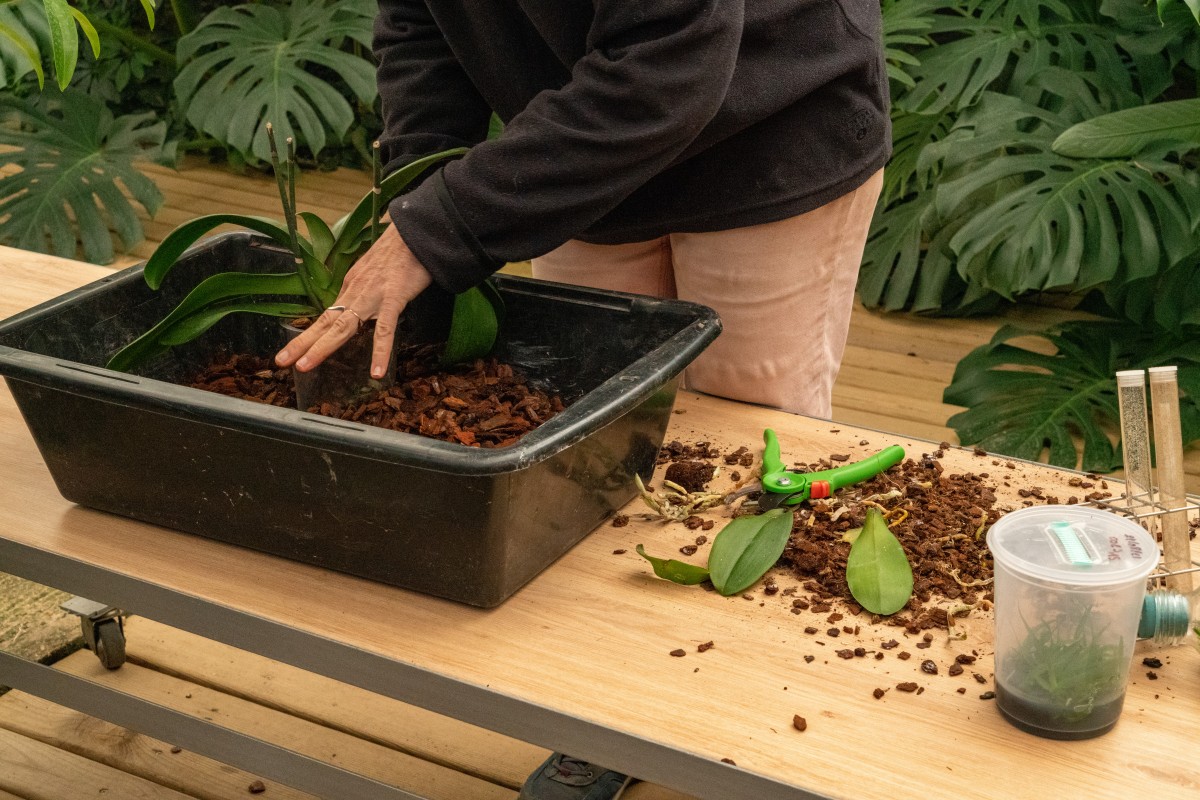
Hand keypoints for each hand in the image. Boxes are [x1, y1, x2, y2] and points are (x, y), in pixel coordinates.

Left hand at [275, 224, 431, 377]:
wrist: (415, 231)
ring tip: (305, 366)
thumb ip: (366, 288)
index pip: (327, 316)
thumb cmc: (401, 251)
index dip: (309, 335)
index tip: (292, 351)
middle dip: (302, 343)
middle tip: (282, 362)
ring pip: (343, 326)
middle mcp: (355, 292)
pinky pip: (385, 330)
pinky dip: (380, 353)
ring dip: (323, 347)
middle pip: (326, 322)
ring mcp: (372, 296)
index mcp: (351, 286)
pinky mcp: (393, 298)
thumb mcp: (375, 270)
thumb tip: (362, 305)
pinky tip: (377, 372)